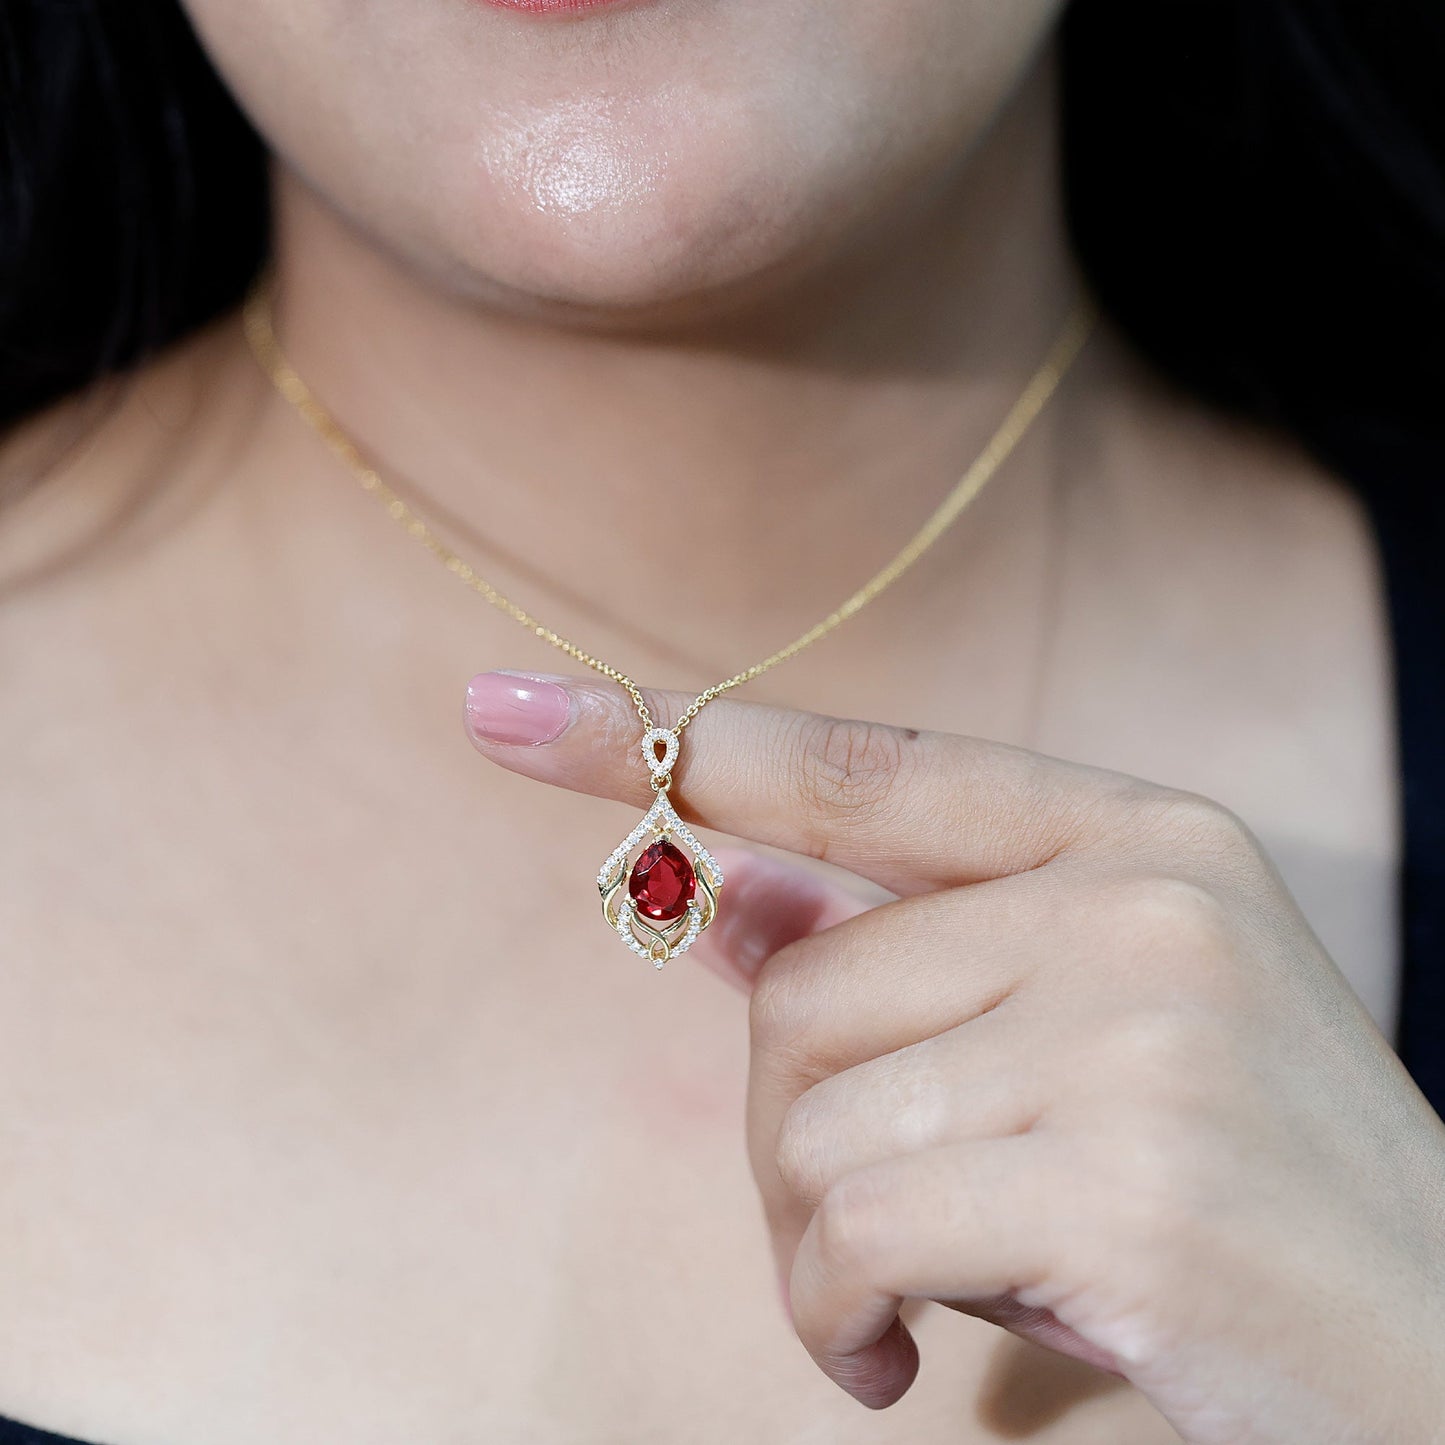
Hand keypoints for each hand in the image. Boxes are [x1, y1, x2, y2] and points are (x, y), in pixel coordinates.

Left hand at [463, 670, 1444, 1444]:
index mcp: (1135, 837)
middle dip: (785, 1128)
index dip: (666, 739)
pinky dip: (830, 1310)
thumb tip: (718, 892)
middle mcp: (1142, 900)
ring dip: (810, 1236)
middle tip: (860, 1227)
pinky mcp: (1130, 1175)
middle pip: (801, 983)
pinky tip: (897, 1362)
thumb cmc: (1237, 1186)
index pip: (856, 765)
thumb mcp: (1076, 1041)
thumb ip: (895, 952)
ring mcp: (1144, 1027)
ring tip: (899, 1298)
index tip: (505, 717)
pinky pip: (851, 1225)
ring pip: (806, 1110)